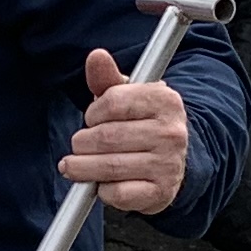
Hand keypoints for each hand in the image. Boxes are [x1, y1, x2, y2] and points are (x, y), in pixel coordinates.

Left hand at [61, 48, 188, 214]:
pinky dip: (101, 190)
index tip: (92, 119)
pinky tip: (101, 183)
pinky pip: (117, 193)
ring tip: (74, 165)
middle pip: (106, 137)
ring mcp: (168, 164)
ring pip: (108, 167)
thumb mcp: (128, 97)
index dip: (93, 113)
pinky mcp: (160, 192)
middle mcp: (171, 132)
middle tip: (79, 145)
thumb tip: (96, 57)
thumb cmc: (143, 125)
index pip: (112, 103)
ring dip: (82, 168)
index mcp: (165, 101)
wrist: (176, 161)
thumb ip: (107, 79)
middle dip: (82, 143)